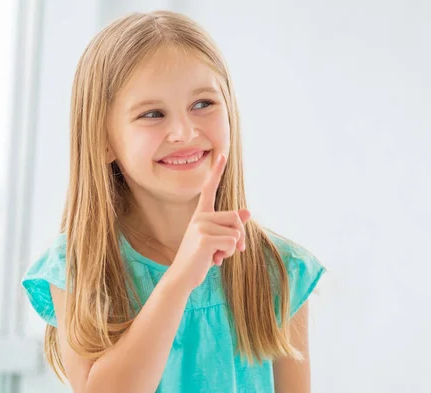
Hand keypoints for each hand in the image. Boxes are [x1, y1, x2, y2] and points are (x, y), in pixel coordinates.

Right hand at [168, 153, 250, 291]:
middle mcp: (200, 217)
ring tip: (215, 256)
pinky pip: (233, 243)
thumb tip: (248, 210)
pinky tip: (213, 260)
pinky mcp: (205, 238)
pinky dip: (228, 255)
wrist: (182, 277)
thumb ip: (231, 225)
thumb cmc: (199, 259)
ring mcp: (201, 226)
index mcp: (201, 215)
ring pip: (236, 233)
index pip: (209, 189)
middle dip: (238, 237)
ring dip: (232, 249)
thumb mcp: (217, 240)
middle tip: (224, 252)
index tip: (222, 154)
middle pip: (236, 218)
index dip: (216, 171)